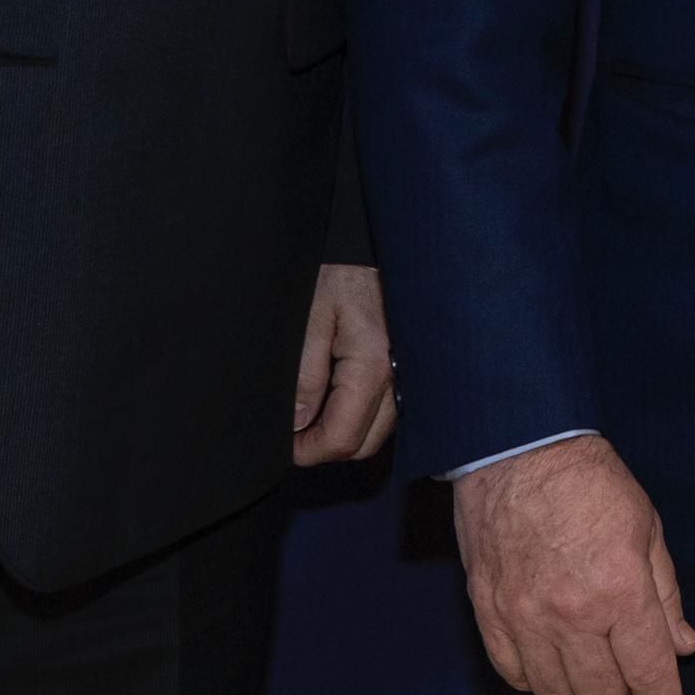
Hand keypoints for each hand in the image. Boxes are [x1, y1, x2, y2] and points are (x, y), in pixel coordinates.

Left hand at [291, 262, 398, 466]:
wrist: (376, 242)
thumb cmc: (342, 273)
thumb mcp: (310, 318)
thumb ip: (305, 375)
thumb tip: (297, 425)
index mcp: (372, 368)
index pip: (342, 439)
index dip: (308, 452)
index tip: (285, 446)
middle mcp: (399, 379)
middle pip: (364, 445)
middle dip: (327, 447)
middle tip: (295, 433)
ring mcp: (409, 375)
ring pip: (378, 430)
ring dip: (346, 432)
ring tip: (313, 413)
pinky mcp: (409, 368)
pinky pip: (387, 410)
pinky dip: (362, 415)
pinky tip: (338, 398)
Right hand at [451, 433, 694, 694]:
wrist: (517, 448)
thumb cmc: (590, 481)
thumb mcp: (647, 528)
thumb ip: (666, 596)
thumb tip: (683, 646)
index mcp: (620, 591)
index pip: (649, 673)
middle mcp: (571, 616)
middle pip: (602, 694)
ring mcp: (524, 618)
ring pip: (555, 694)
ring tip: (595, 685)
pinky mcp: (489, 613)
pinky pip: (513, 673)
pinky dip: (537, 684)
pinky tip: (552, 671)